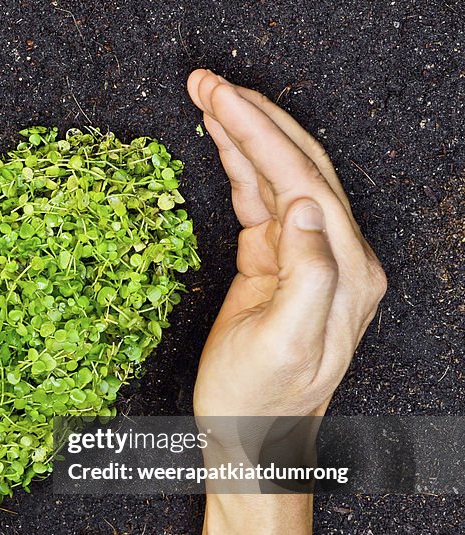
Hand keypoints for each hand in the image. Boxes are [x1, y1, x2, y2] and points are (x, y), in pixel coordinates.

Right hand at [187, 69, 385, 418]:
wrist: (253, 438)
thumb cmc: (261, 400)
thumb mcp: (287, 345)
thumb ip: (309, 275)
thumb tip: (300, 209)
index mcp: (344, 270)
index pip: (301, 179)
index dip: (257, 133)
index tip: (216, 98)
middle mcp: (334, 254)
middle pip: (296, 163)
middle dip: (251, 116)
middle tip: (204, 82)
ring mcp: (305, 255)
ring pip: (276, 175)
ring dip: (241, 132)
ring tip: (204, 97)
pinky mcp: (275, 262)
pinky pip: (258, 200)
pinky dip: (237, 165)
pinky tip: (219, 141)